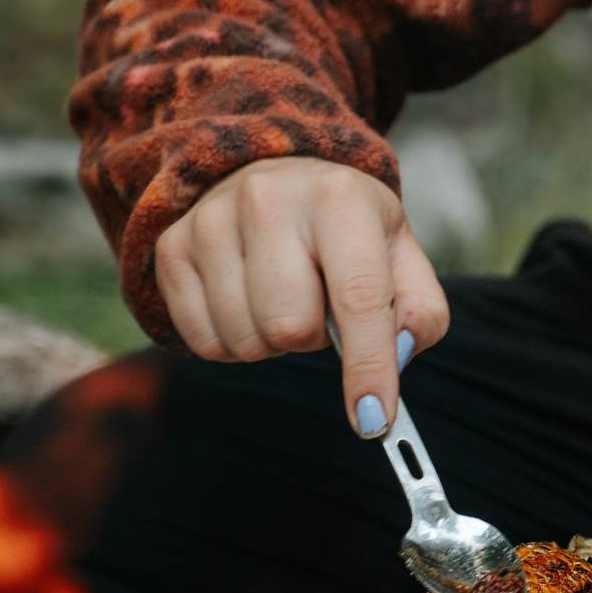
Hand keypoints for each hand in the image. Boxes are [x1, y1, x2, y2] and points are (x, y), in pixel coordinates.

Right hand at [154, 156, 448, 435]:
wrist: (274, 173)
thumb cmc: (346, 227)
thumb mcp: (398, 252)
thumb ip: (418, 311)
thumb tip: (394, 357)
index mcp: (339, 197)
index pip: (357, 296)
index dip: (367, 365)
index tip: (374, 419)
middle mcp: (269, 199)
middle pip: (290, 328)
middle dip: (311, 338)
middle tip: (317, 304)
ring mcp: (212, 221)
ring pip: (244, 339)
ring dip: (271, 341)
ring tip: (282, 295)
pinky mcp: (172, 247)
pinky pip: (202, 342)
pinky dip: (232, 341)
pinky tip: (246, 300)